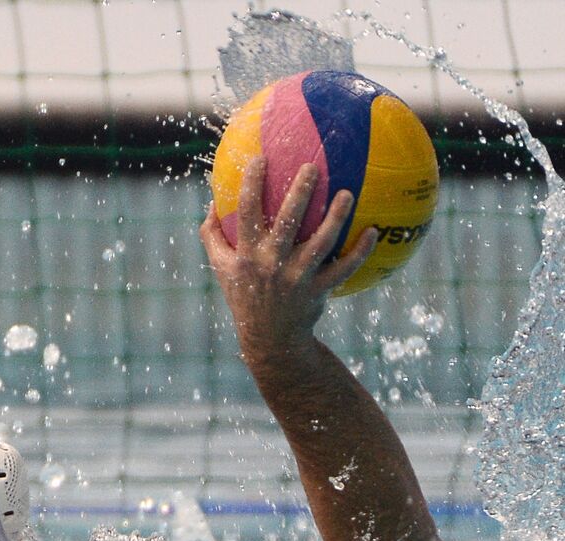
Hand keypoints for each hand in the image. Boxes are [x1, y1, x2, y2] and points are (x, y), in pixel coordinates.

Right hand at [200, 157, 375, 366]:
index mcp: (246, 254)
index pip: (246, 213)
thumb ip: (212, 235)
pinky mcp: (318, 290)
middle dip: (299, 193)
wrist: (269, 337)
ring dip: (335, 218)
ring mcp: (297, 277)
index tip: (259, 159)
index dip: (251, 184)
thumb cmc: (244, 295)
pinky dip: (360, 252)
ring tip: (347, 193)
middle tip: (312, 167)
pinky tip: (372, 231)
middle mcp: (271, 263)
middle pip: (286, 222)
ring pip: (320, 243)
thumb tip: (212, 202)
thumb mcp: (221, 267)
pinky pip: (343, 268)